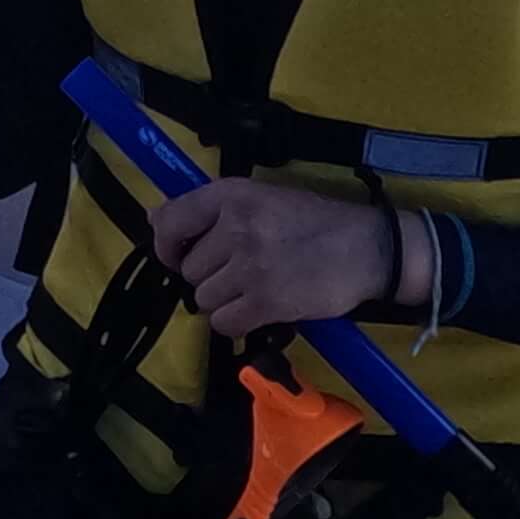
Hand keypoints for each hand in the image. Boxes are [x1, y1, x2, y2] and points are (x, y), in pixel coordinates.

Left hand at [145, 176, 416, 343]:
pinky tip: (257, 309)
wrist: (366, 248)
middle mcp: (236, 226)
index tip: (180, 256)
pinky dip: (236, 323)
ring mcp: (250, 265)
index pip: (169, 221)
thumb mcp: (262, 197)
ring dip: (224, 301)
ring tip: (253, 289)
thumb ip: (210, 210)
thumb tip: (153, 219)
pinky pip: (224, 324)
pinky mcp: (266, 301)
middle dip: (209, 276)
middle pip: (189, 269)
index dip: (168, 246)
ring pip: (204, 298)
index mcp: (232, 195)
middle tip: (241, 272)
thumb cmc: (313, 221)